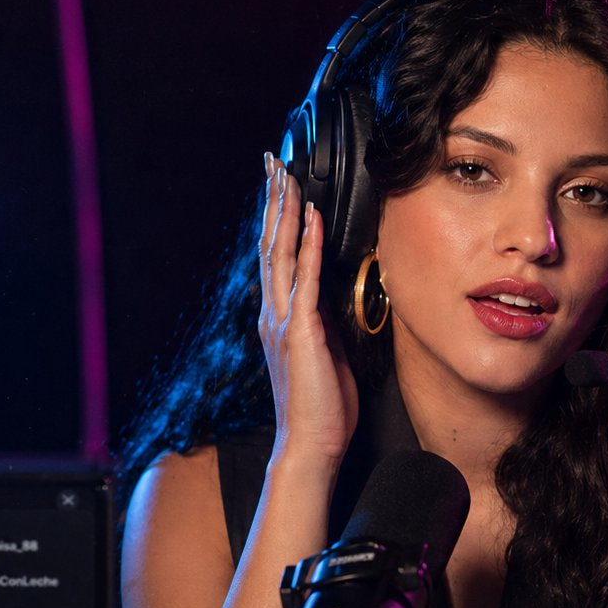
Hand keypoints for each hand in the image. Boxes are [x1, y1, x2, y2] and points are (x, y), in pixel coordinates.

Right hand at [258, 153, 358, 468]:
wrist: (311, 444)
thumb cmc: (323, 406)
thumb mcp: (328, 353)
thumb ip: (325, 322)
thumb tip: (335, 298)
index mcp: (282, 317)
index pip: (278, 257)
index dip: (278, 218)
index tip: (280, 185)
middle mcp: (275, 313)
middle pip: (271, 245)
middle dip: (273, 201)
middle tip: (272, 163)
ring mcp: (284, 321)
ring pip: (281, 254)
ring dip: (284, 212)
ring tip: (285, 176)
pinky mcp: (301, 332)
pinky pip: (305, 281)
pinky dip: (309, 246)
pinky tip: (312, 219)